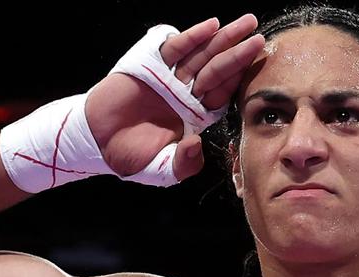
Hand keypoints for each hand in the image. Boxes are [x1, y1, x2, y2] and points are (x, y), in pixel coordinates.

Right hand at [86, 15, 264, 180]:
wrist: (98, 143)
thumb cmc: (131, 156)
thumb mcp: (163, 170)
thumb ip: (184, 164)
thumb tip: (195, 144)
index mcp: (195, 116)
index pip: (223, 95)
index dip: (239, 81)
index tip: (259, 69)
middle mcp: (187, 94)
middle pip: (218, 70)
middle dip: (239, 53)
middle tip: (260, 37)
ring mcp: (170, 78)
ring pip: (202, 55)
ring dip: (224, 39)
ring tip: (246, 24)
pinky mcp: (150, 65)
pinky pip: (175, 48)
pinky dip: (192, 37)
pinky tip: (212, 26)